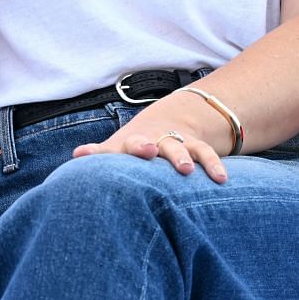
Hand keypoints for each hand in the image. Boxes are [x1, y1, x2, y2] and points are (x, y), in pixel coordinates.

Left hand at [71, 91, 227, 183]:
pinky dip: (214, 166)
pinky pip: (207, 155)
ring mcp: (179, 142)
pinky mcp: (198, 148)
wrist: (171, 119)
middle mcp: (158, 139)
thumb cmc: (135, 144)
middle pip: (161, 142)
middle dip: (162, 150)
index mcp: (134, 141)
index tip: (138, 150)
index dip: (132, 147)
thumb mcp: (118, 147)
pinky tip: (221, 179)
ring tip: (188, 171)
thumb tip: (77, 154)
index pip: (130, 143)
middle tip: (162, 157)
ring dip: (187, 158)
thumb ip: (101, 153)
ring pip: (186, 148)